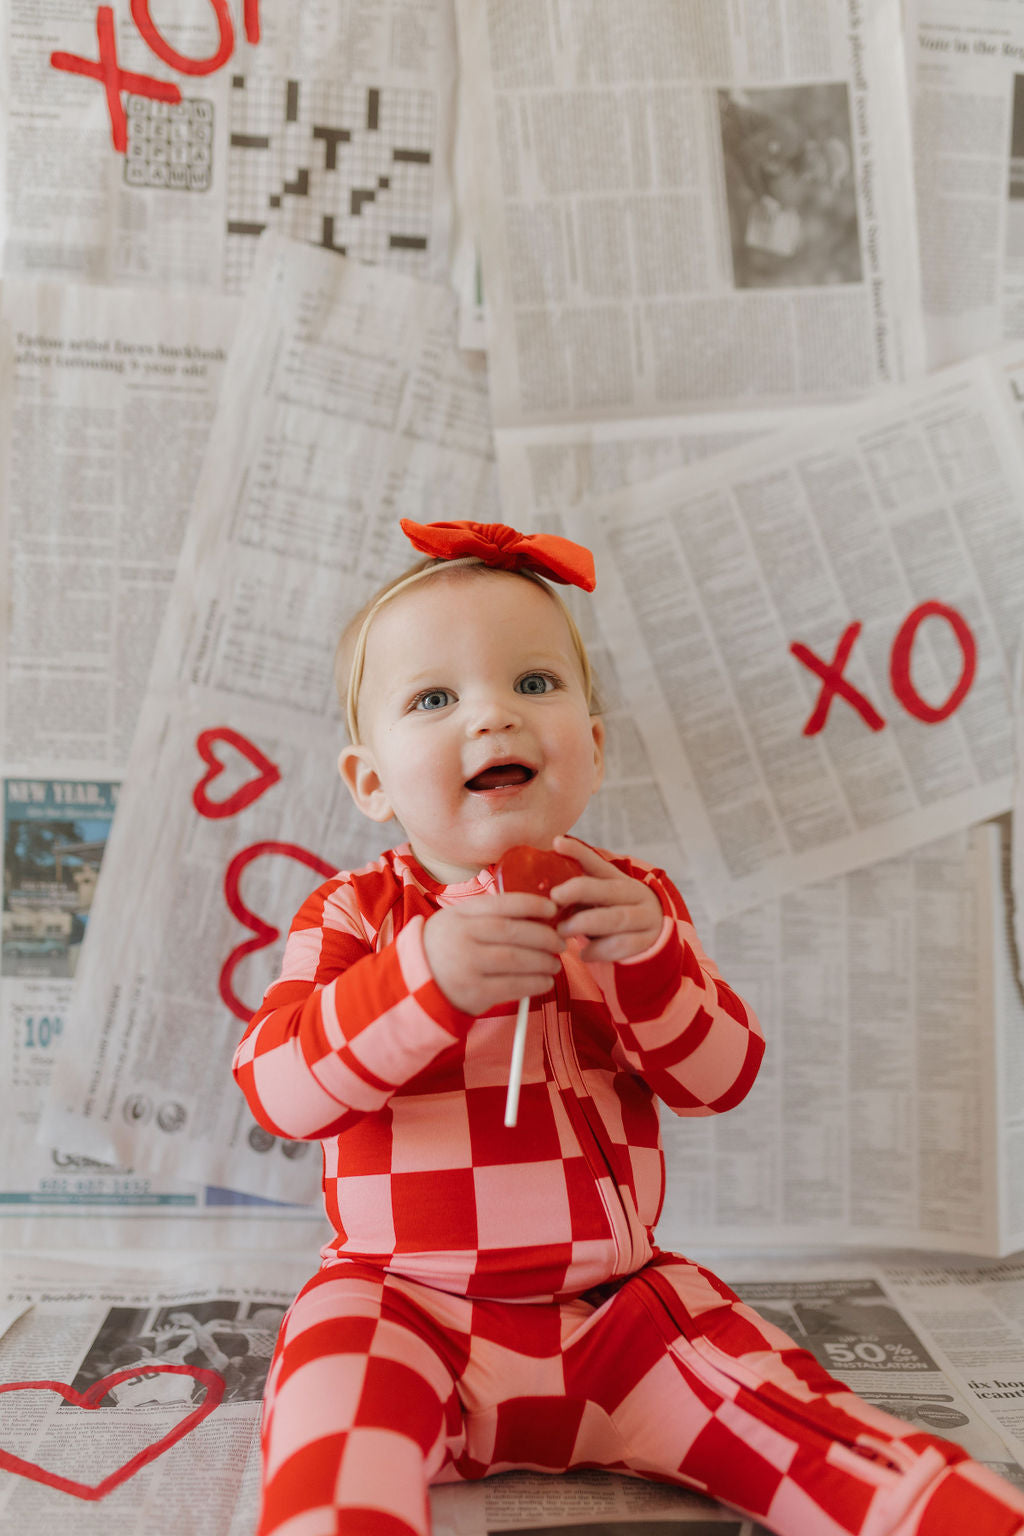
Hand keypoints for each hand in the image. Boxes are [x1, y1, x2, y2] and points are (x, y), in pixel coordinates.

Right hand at [423, 891, 565, 1014]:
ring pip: (516, 959)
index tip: (553, 908)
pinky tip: (545, 981)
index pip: (501, 904)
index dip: (531, 904)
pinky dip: (534, 983)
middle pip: (513, 932)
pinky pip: (512, 986)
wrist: (414, 986)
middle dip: (544, 936)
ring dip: (543, 961)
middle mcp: (462, 938)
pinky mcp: (473, 993)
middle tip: (560, 941)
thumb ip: (488, 915)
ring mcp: (467, 966)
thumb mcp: (457, 922)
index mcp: (460, 915)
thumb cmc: (445, 949)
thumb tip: (536, 913)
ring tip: (555, 963)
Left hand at [548, 836, 663, 962]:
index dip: (577, 852)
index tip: (556, 843)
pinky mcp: (647, 940)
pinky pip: (622, 945)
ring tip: (561, 931)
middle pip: (606, 889)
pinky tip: (583, 955)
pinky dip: (600, 951)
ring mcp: (644, 916)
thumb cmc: (612, 916)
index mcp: (617, 879)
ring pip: (615, 918)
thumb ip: (574, 893)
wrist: (653, 936)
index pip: (596, 862)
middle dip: (578, 891)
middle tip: (554, 897)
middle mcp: (633, 893)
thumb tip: (537, 891)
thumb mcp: (597, 900)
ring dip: (585, 924)